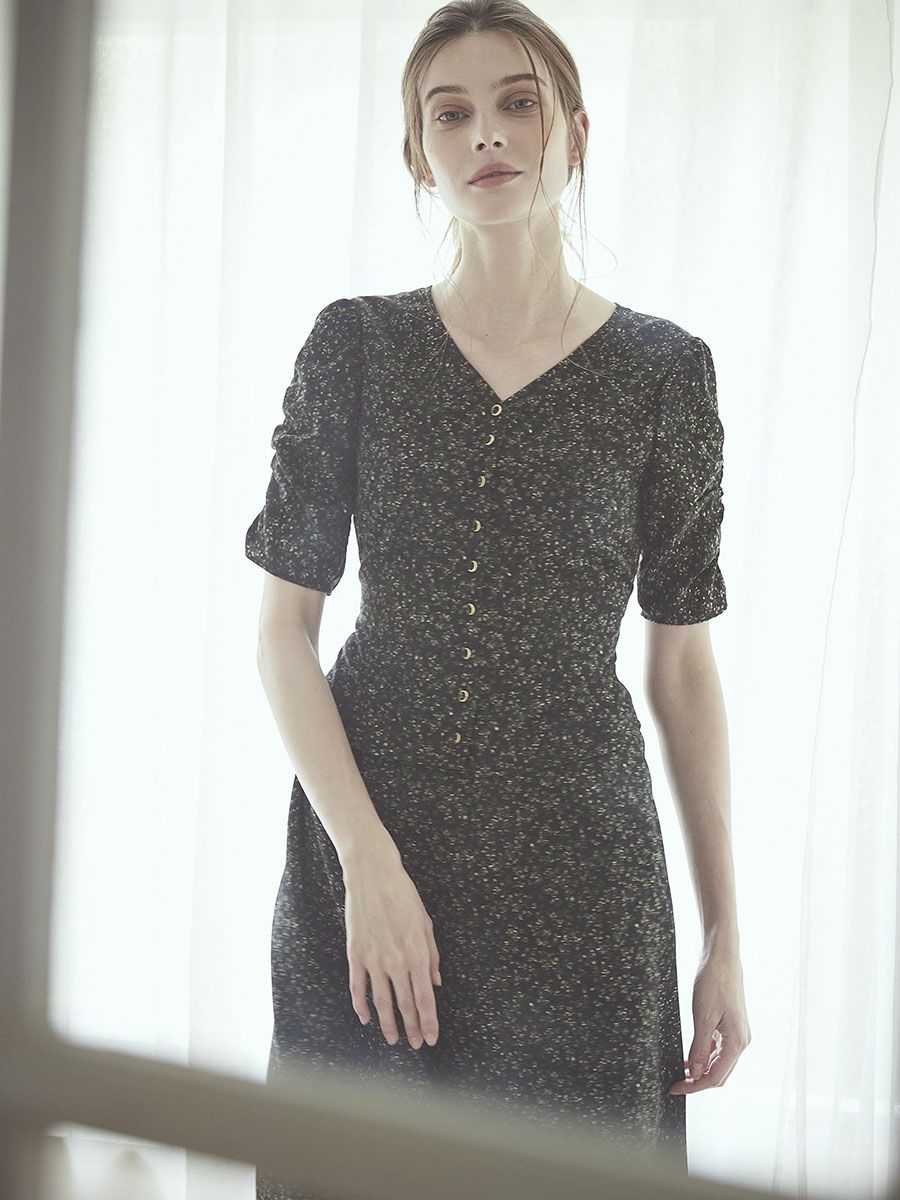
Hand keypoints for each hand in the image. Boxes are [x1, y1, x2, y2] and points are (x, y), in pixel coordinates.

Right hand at [343, 854, 441, 1050]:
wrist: (373, 876)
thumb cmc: (403, 896)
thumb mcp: (426, 923)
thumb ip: (432, 956)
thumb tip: (435, 983)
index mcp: (417, 954)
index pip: (425, 998)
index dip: (429, 1021)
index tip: (432, 1037)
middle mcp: (396, 961)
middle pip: (405, 1004)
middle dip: (412, 1028)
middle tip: (416, 1045)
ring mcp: (374, 959)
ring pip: (382, 1002)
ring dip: (388, 1024)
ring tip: (393, 1040)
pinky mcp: (355, 954)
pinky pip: (358, 987)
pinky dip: (361, 1005)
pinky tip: (365, 1018)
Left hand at [668, 946, 750, 1093]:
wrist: (722, 957)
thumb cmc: (713, 983)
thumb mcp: (702, 1018)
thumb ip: (700, 1049)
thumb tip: (697, 1074)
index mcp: (737, 1043)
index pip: (715, 1077)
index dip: (694, 1087)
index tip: (675, 1089)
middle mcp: (741, 1042)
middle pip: (720, 1074)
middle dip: (698, 1082)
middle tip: (676, 1084)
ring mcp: (737, 1033)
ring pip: (719, 1063)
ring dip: (702, 1070)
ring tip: (680, 1072)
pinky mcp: (731, 1025)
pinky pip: (718, 1049)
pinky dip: (705, 1056)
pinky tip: (691, 1057)